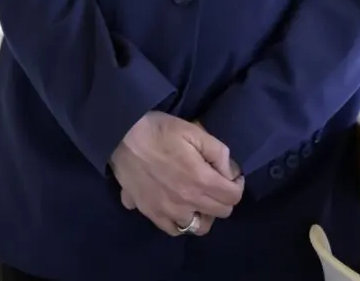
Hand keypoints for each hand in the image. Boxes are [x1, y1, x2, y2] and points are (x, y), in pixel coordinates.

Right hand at [110, 112, 243, 236]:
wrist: (123, 136)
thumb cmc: (160, 130)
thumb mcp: (194, 131)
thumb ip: (218, 152)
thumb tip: (230, 171)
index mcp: (200, 180)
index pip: (233, 197)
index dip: (237, 185)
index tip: (231, 175)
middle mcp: (187, 202)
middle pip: (220, 213)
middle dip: (224, 198)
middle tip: (216, 182)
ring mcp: (168, 211)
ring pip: (199, 227)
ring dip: (204, 213)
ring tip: (198, 197)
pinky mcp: (151, 213)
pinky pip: (174, 229)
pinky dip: (181, 221)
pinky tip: (178, 206)